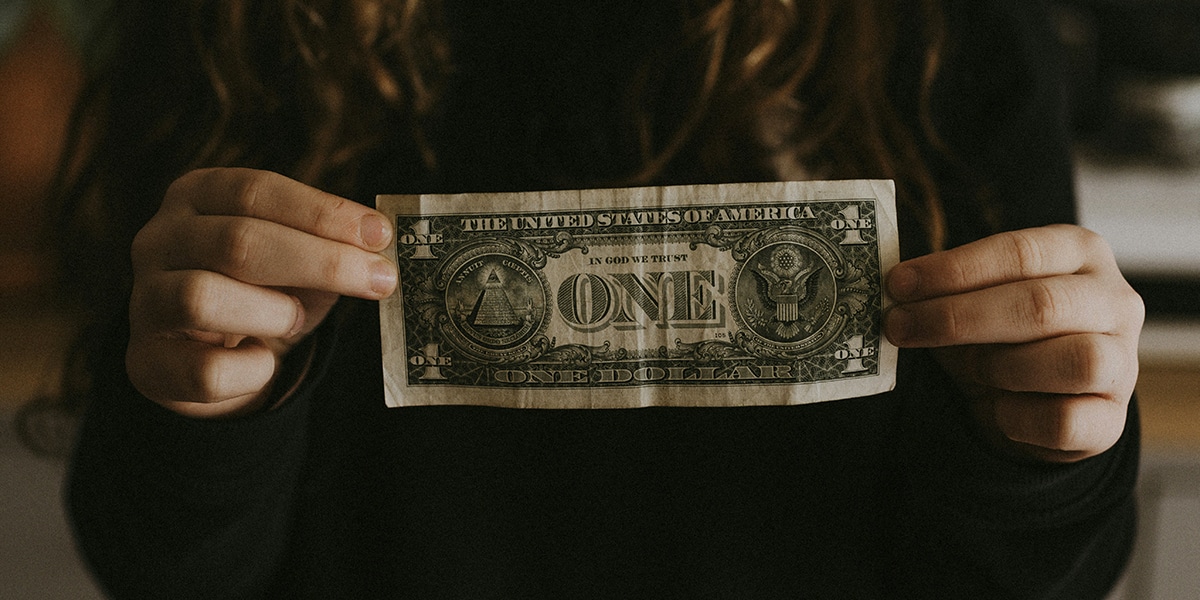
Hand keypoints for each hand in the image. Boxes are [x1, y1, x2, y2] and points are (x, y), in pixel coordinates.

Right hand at [126, 168, 396, 417]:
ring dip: (272, 312)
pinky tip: (265, 361)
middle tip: (380, 280)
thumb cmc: (263, 292)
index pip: (256, 190)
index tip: (380, 235)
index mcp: (197, 196)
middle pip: (237, 241)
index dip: (322, 212)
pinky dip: (252, 371)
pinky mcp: (145, 362)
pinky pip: (205, 371)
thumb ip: (330, 247)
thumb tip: (377, 250)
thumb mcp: (297, 260)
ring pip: (202, 299)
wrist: (210, 359)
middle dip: (321, 262)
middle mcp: (160, 239)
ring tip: (295, 319)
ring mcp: (144, 300)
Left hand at [884, 225, 1143, 462]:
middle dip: (957, 317)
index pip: (1019, 252)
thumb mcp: (973, 303)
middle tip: (899, 326)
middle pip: (1041, 304)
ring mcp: (1123, 362)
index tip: (897, 284)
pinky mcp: (1112, 421)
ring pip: (1074, 361)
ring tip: (972, 370)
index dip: (954, 269)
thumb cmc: (999, 337)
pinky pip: (1065, 421)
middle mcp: (1113, 301)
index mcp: (1079, 253)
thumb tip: (895, 290)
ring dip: (1002, 366)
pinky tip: (998, 409)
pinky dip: (1018, 418)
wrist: (1032, 404)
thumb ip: (944, 291)